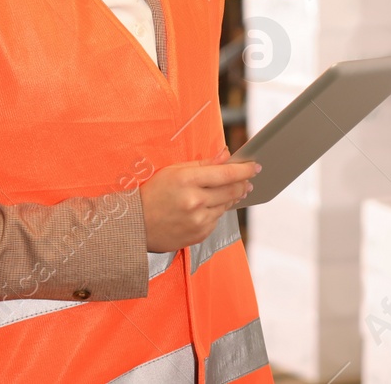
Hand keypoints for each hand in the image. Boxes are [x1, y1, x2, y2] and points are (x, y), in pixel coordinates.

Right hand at [140, 148, 259, 250]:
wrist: (135, 225)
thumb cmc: (154, 193)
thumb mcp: (174, 171)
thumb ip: (203, 164)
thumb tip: (226, 155)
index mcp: (188, 180)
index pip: (226, 174)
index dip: (244, 170)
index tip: (256, 166)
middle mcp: (195, 201)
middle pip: (231, 191)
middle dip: (243, 184)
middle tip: (248, 180)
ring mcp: (198, 220)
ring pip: (226, 206)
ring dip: (230, 198)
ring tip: (225, 192)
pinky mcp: (199, 235)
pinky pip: (217, 220)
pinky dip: (216, 212)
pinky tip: (206, 207)